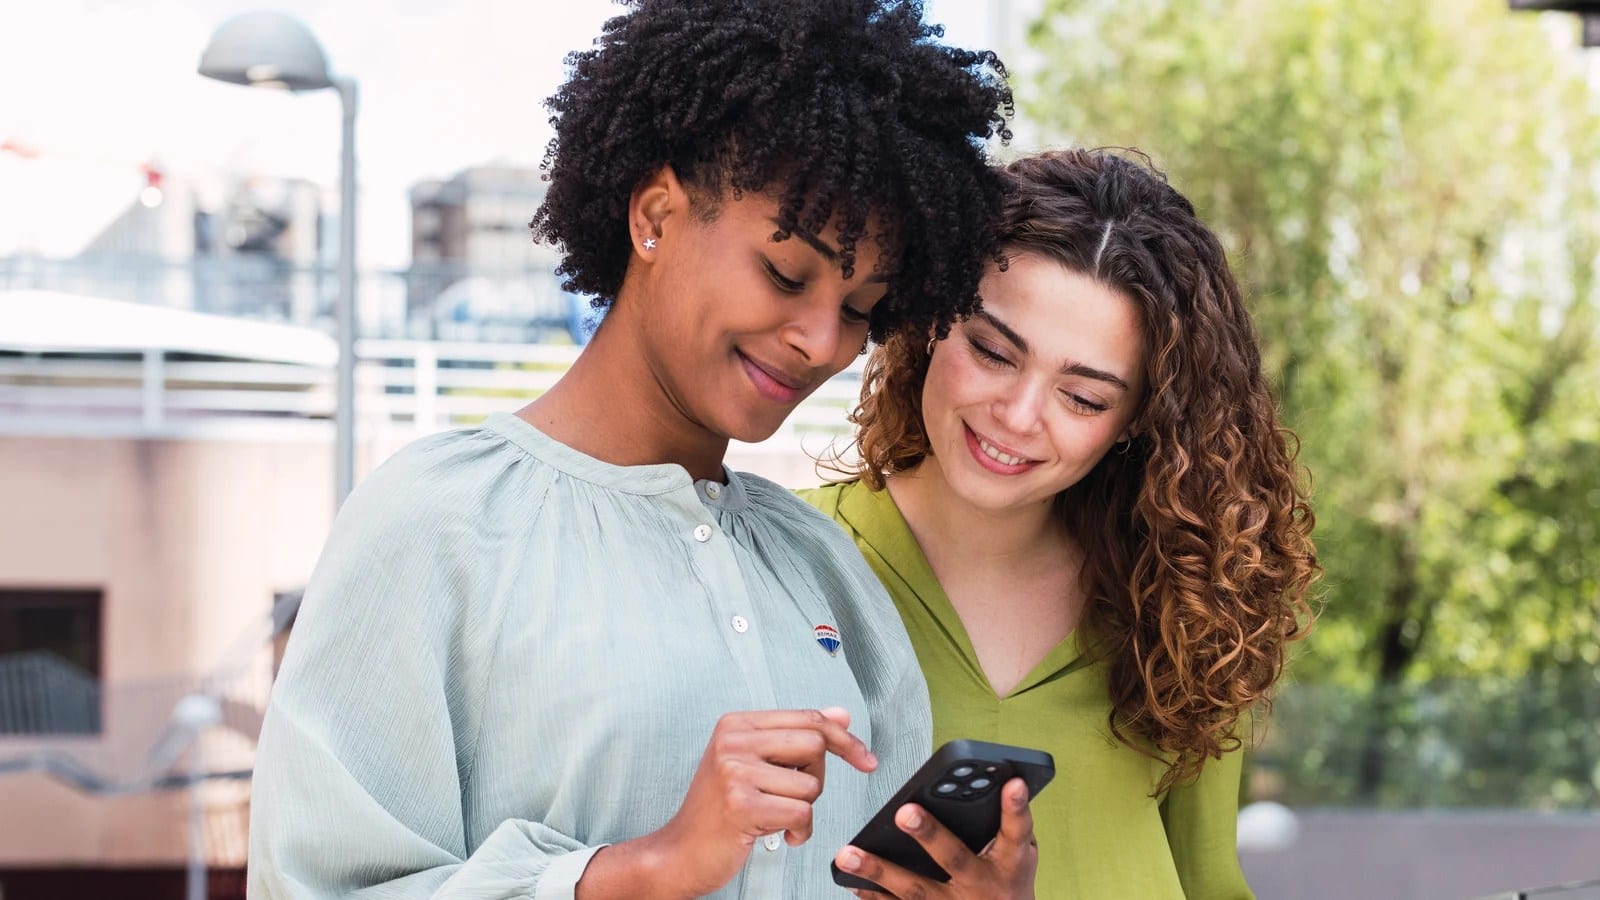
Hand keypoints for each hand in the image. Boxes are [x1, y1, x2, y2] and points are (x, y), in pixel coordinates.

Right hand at [641, 707, 878, 897]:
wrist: (680, 853)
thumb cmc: (719, 811)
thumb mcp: (755, 765)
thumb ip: (797, 737)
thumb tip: (841, 716)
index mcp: (736, 724)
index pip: (807, 718)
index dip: (844, 739)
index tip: (864, 759)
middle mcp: (732, 741)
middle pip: (815, 744)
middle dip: (817, 778)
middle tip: (792, 797)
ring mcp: (734, 772)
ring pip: (810, 785)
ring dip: (802, 810)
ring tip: (773, 816)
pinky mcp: (741, 804)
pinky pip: (802, 813)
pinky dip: (799, 831)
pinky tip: (778, 833)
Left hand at [834, 777, 1037, 899]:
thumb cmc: (1009, 879)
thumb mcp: (1020, 853)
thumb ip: (1006, 823)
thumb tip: (988, 781)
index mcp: (1011, 863)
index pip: (1017, 831)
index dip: (1014, 807)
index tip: (1012, 783)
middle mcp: (983, 886)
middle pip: (956, 858)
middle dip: (930, 835)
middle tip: (905, 812)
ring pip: (916, 890)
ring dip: (880, 871)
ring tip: (848, 854)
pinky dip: (875, 896)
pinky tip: (852, 881)